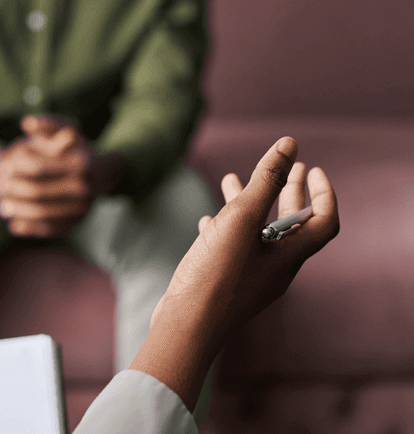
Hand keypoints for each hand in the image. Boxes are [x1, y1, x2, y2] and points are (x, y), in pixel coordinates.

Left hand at [0, 116, 91, 237]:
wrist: (101, 174)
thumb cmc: (74, 149)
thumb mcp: (64, 131)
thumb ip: (46, 126)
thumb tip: (26, 122)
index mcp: (79, 163)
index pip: (39, 167)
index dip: (18, 166)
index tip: (6, 163)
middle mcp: (83, 187)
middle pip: (38, 191)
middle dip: (14, 190)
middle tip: (0, 188)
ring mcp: (81, 207)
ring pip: (42, 213)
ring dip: (18, 211)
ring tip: (2, 207)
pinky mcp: (76, 222)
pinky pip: (49, 229)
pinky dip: (30, 229)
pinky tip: (14, 225)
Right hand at [132, 137, 339, 411]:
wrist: (184, 327)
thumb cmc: (214, 277)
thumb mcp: (240, 221)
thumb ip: (264, 181)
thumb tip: (288, 144)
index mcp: (287, 256)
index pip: (323, 221)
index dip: (323, 192)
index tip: (310, 167)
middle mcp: (274, 269)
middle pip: (291, 226)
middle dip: (288, 192)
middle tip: (287, 167)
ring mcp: (248, 278)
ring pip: (256, 235)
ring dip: (248, 205)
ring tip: (232, 180)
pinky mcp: (224, 284)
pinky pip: (231, 250)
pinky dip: (224, 228)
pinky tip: (206, 219)